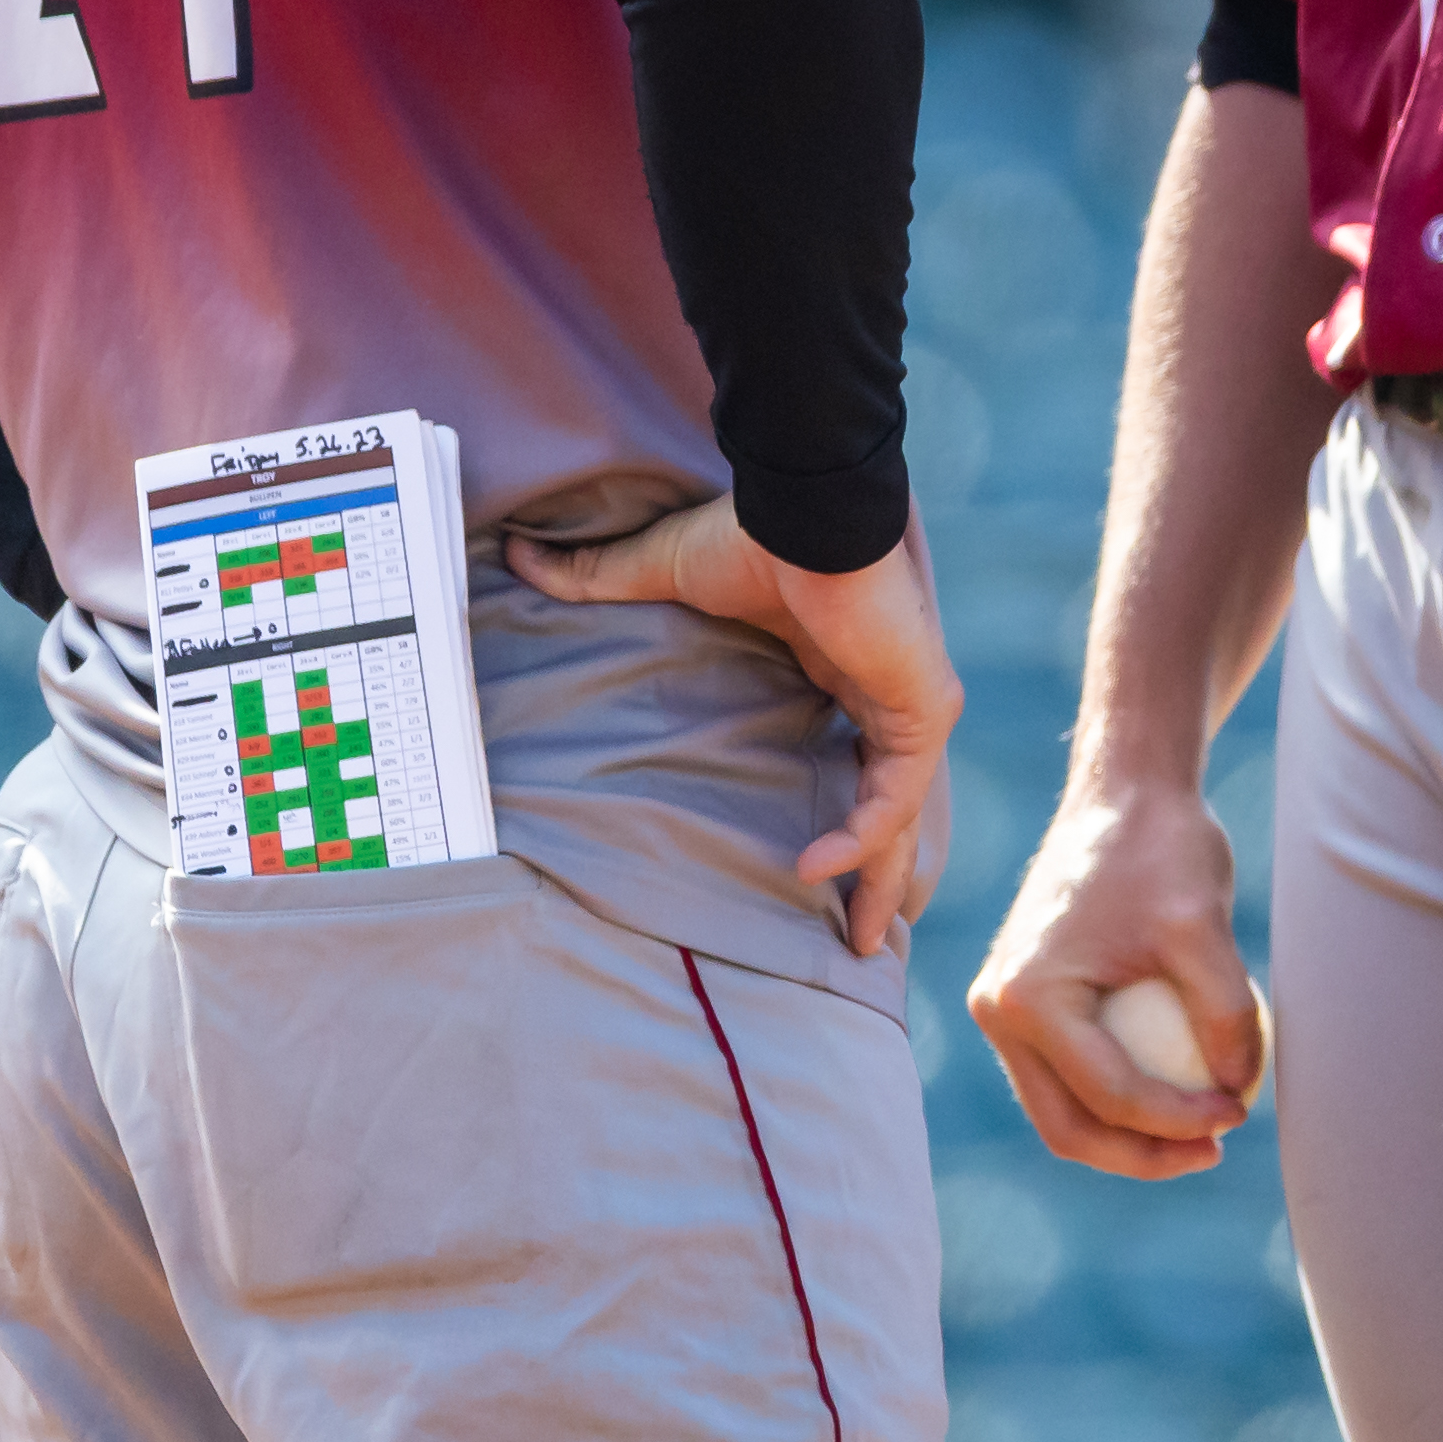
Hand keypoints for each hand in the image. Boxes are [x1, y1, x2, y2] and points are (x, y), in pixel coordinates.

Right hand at [507, 500, 960, 958]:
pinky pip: (897, 791)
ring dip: (882, 875)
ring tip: (858, 940)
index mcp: (843, 667)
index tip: (816, 869)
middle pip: (891, 804)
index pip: (859, 760)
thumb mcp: (661, 569)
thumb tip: (520, 557)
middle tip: (858, 939)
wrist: (801, 501)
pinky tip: (816, 866)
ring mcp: (911, 700)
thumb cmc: (745, 530)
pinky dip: (865, 833)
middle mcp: (885, 691)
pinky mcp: (922, 704)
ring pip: (905, 812)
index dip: (848, 816)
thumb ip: (597, 579)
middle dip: (878, 873)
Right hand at [967, 778, 1259, 1179]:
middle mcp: (996, 1009)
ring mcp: (1003, 1008)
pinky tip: (1181, 1095)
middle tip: (1215, 1149)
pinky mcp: (1025, 1001)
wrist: (1124, 793)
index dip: (1181, 1120)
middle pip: (1067, 1126)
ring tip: (1202, 1135)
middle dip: (1143, 1156)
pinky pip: (1068, 1074)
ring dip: (1128, 1137)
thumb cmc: (1163, 849)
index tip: (1241, 1111)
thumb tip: (1238, 1094)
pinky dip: (1117, 1098)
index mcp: (1025, 997)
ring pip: (1061, 1110)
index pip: (1109, 1094)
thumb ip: (1226, 1013)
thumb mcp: (1204, 927)